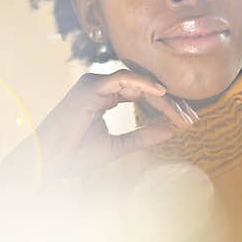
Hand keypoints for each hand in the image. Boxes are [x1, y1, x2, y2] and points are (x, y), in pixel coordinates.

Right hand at [0, 69, 198, 183]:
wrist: (48, 163)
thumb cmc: (75, 155)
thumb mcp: (118, 146)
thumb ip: (144, 135)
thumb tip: (174, 129)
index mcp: (105, 96)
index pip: (144, 94)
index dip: (168, 107)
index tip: (188, 122)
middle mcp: (100, 85)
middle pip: (145, 86)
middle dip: (172, 102)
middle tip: (193, 118)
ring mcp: (94, 83)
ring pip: (139, 82)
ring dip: (163, 97)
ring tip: (183, 114)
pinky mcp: (90, 86)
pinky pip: (123, 79)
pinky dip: (144, 84)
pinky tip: (163, 95)